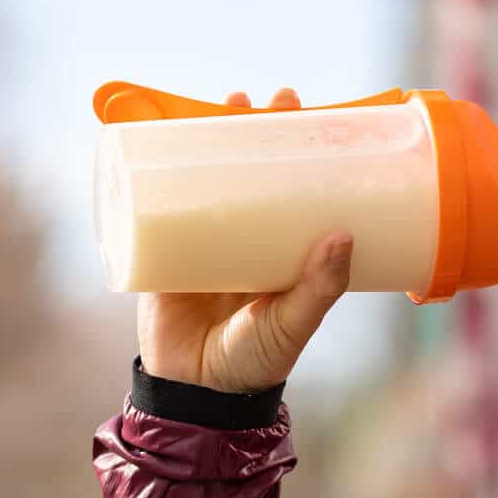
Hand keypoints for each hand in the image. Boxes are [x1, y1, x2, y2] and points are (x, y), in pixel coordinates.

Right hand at [135, 88, 353, 392]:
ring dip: (205, 140)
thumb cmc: (255, 363)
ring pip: (203, 180)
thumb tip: (344, 234)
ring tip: (219, 106)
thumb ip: (319, 287)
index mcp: (278, 250)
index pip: (290, 187)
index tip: (302, 112)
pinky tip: (153, 143)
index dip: (294, 148)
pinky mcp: (162, 254)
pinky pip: (156, 208)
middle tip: (257, 100)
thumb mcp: (293, 323)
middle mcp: (242, 238)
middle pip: (246, 172)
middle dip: (249, 131)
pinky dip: (152, 176)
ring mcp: (201, 242)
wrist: (196, 397)